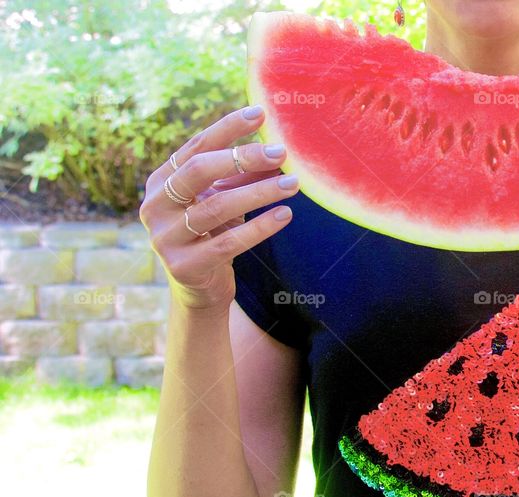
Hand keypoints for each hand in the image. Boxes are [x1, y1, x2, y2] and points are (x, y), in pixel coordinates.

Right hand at [140, 105, 298, 312]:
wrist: (199, 290)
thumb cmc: (212, 235)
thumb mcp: (224, 200)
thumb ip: (242, 176)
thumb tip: (278, 150)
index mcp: (161, 182)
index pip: (196, 146)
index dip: (228, 128)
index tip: (261, 114)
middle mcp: (155, 206)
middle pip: (199, 170)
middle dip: (243, 157)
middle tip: (280, 152)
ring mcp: (165, 237)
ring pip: (217, 206)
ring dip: (260, 192)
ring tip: (294, 184)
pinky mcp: (184, 266)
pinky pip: (228, 243)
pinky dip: (260, 227)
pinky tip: (285, 215)